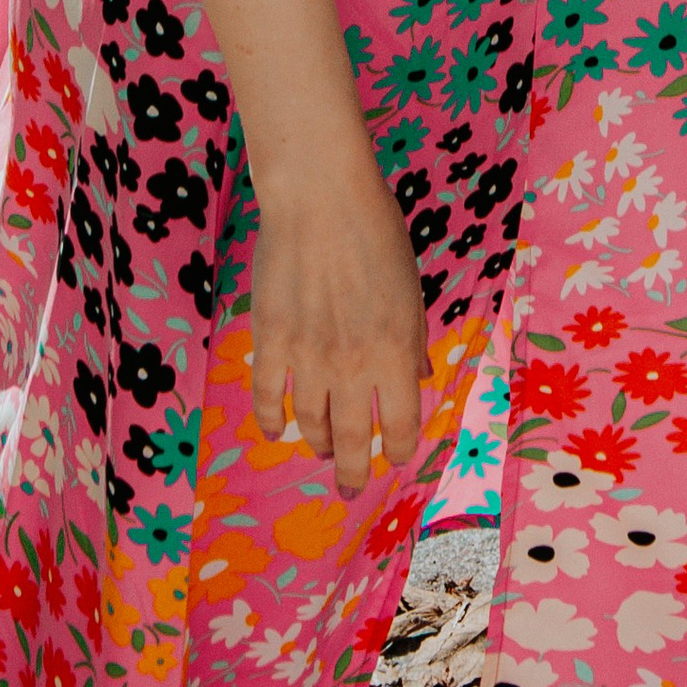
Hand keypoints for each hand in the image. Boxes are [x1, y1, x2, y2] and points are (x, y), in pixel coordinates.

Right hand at [249, 145, 432, 498]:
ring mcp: (306, 355)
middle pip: (352, 439)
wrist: (319, 197)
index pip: (401, 423)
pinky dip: (271, 420)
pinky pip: (268, 395)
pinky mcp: (270, 339)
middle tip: (353, 489)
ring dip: (318, 444)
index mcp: (394, 350)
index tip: (396, 458)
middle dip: (355, 472)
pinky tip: (277, 431)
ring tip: (323, 451)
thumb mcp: (410, 287)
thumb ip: (413, 338)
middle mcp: (351, 363)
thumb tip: (418, 380)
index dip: (399, 449)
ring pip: (310, 422)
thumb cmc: (376, 231)